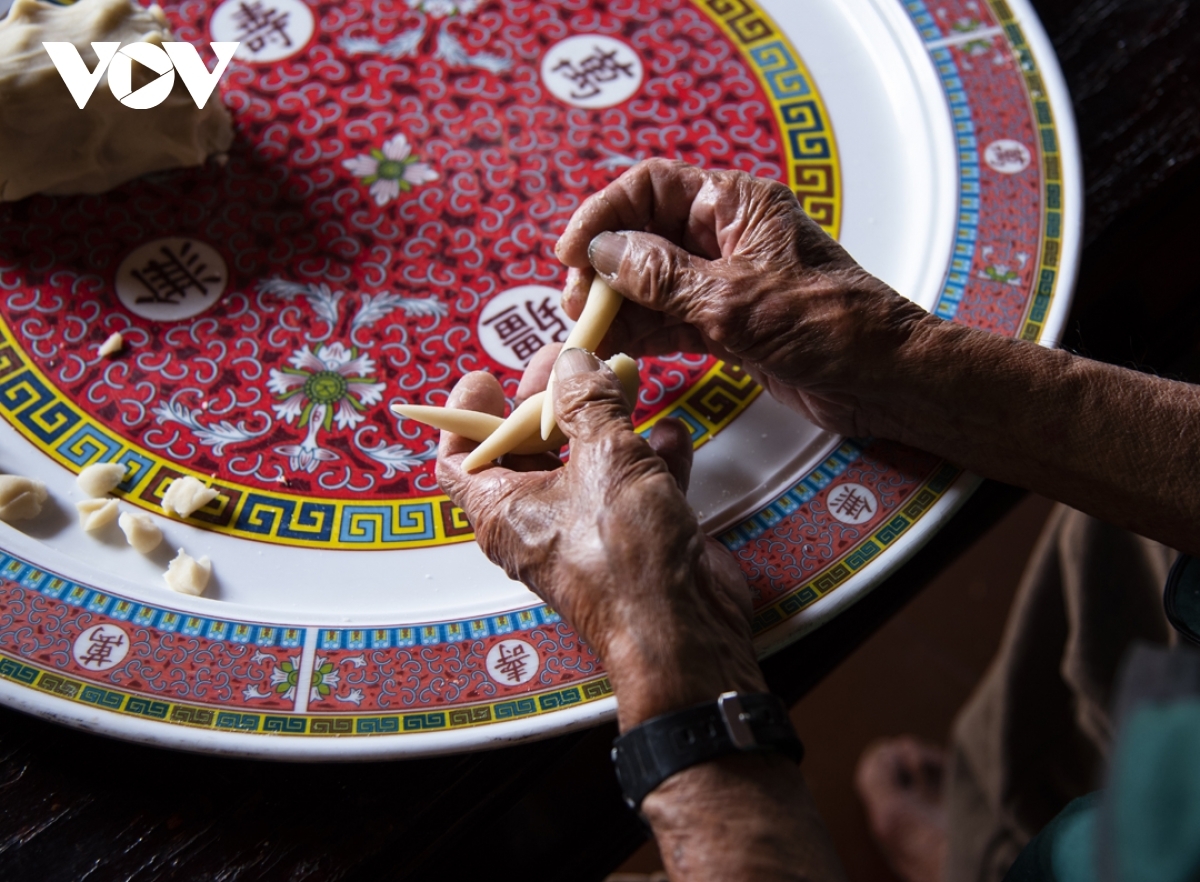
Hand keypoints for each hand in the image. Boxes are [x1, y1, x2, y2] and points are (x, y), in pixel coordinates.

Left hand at [436, 345, 765, 729]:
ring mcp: (587, 533)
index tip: (485, 379)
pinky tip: (672, 432)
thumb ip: (588, 400)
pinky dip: (650, 458)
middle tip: (564, 360)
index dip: (465, 416)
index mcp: (504, 511)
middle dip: (547, 402)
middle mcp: (538, 524)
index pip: (459, 460)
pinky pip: (633, 487)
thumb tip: (573, 361)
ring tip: (622, 378)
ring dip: (604, 422)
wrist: (685, 631)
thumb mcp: (604, 458)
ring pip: (585, 464)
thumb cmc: (626, 557)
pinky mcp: (633, 539)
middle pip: (527, 452)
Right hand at [555, 159, 934, 436]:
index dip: (603, 214)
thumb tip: (603, 253)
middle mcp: (727, 236)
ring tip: (589, 333)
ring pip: (653, 283)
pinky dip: (644, 332)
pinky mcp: (730, 324)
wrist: (884, 378)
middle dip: (605, 268)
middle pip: (645, 236)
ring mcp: (726, 282)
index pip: (651, 187)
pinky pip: (672, 319)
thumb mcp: (735, 299)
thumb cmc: (829, 324)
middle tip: (577, 305)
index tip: (569, 252)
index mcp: (735, 205)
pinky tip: (619, 349)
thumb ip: (663, 276)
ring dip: (619, 306)